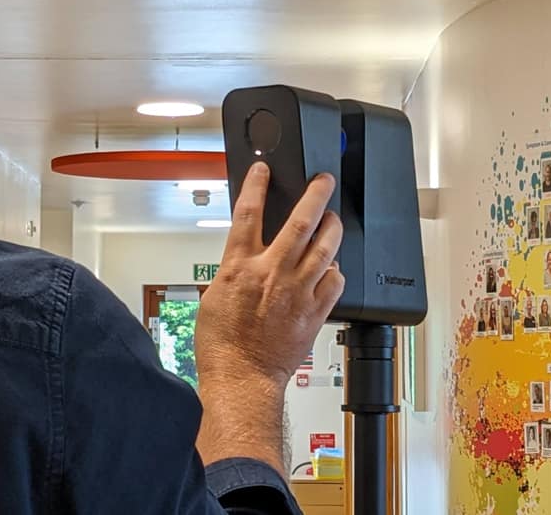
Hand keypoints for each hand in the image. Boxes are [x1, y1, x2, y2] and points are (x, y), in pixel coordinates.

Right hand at [195, 162, 344, 388]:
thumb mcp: (213, 297)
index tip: (263, 171)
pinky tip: (333, 266)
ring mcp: (298, 291)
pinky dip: (336, 269)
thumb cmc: (222, 346)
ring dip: (333, 227)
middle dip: (315, 195)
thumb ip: (233, 272)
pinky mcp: (315, 312)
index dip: (256, 186)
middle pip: (300, 222)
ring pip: (326, 247)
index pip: (248, 214)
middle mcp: (272, 273)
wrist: (242, 379)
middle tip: (323, 181)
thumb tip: (244, 258)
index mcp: (239, 268)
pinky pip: (336, 281)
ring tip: (334, 218)